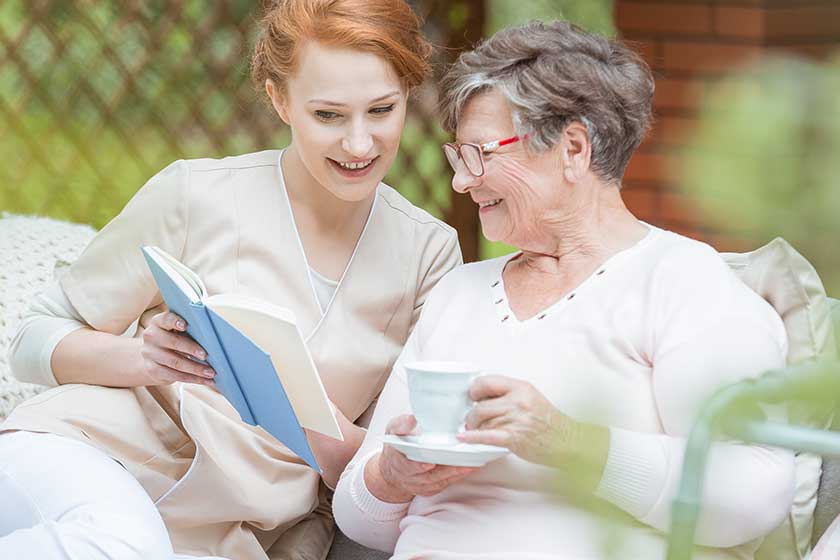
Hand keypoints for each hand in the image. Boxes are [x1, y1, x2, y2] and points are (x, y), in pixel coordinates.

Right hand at [139, 311, 215, 386]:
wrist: (152, 357)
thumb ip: (190, 330)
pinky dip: (193, 379)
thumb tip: (213, 338)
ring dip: (196, 368)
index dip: (175, 321)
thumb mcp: (177, 331)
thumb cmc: (173, 339)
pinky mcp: (152, 370)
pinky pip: (175, 376)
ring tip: (211, 372)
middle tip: (207, 355)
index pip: (165, 319)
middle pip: (173, 342)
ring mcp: (149, 354)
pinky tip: (206, 380)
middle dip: (191, 349)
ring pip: (175, 362)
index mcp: (158, 322)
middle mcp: (151, 336)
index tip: (186, 325)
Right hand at [366, 415, 476, 502]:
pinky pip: (445, 484)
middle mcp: (410, 477)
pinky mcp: (431, 489)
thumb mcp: (393, 430)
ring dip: (456, 474)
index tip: (430, 463)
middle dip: (446, 470)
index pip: (408, 467)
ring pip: (440, 481)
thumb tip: (412, 418)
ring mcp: (421, 485)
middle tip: (462, 463)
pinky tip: (469, 468)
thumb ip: (402, 424)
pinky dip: (457, 477)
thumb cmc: (397, 445)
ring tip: (472, 465)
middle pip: (429, 476)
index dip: (419, 466)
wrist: (393, 468)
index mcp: (399, 462)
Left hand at [459, 375, 607, 481]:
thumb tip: (484, 396)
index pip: (487, 382)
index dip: (475, 390)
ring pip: (482, 422)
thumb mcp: (530, 397)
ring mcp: (515, 419)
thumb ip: (509, 394)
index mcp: (520, 388)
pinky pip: (487, 436)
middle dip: (472, 415)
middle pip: (480, 406)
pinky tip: (464, 437)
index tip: (473, 396)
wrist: (567, 441)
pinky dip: (473, 437)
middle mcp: (517, 401)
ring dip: (476, 429)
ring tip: (477, 431)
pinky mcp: (514, 437)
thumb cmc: (549, 422)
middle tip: (473, 420)